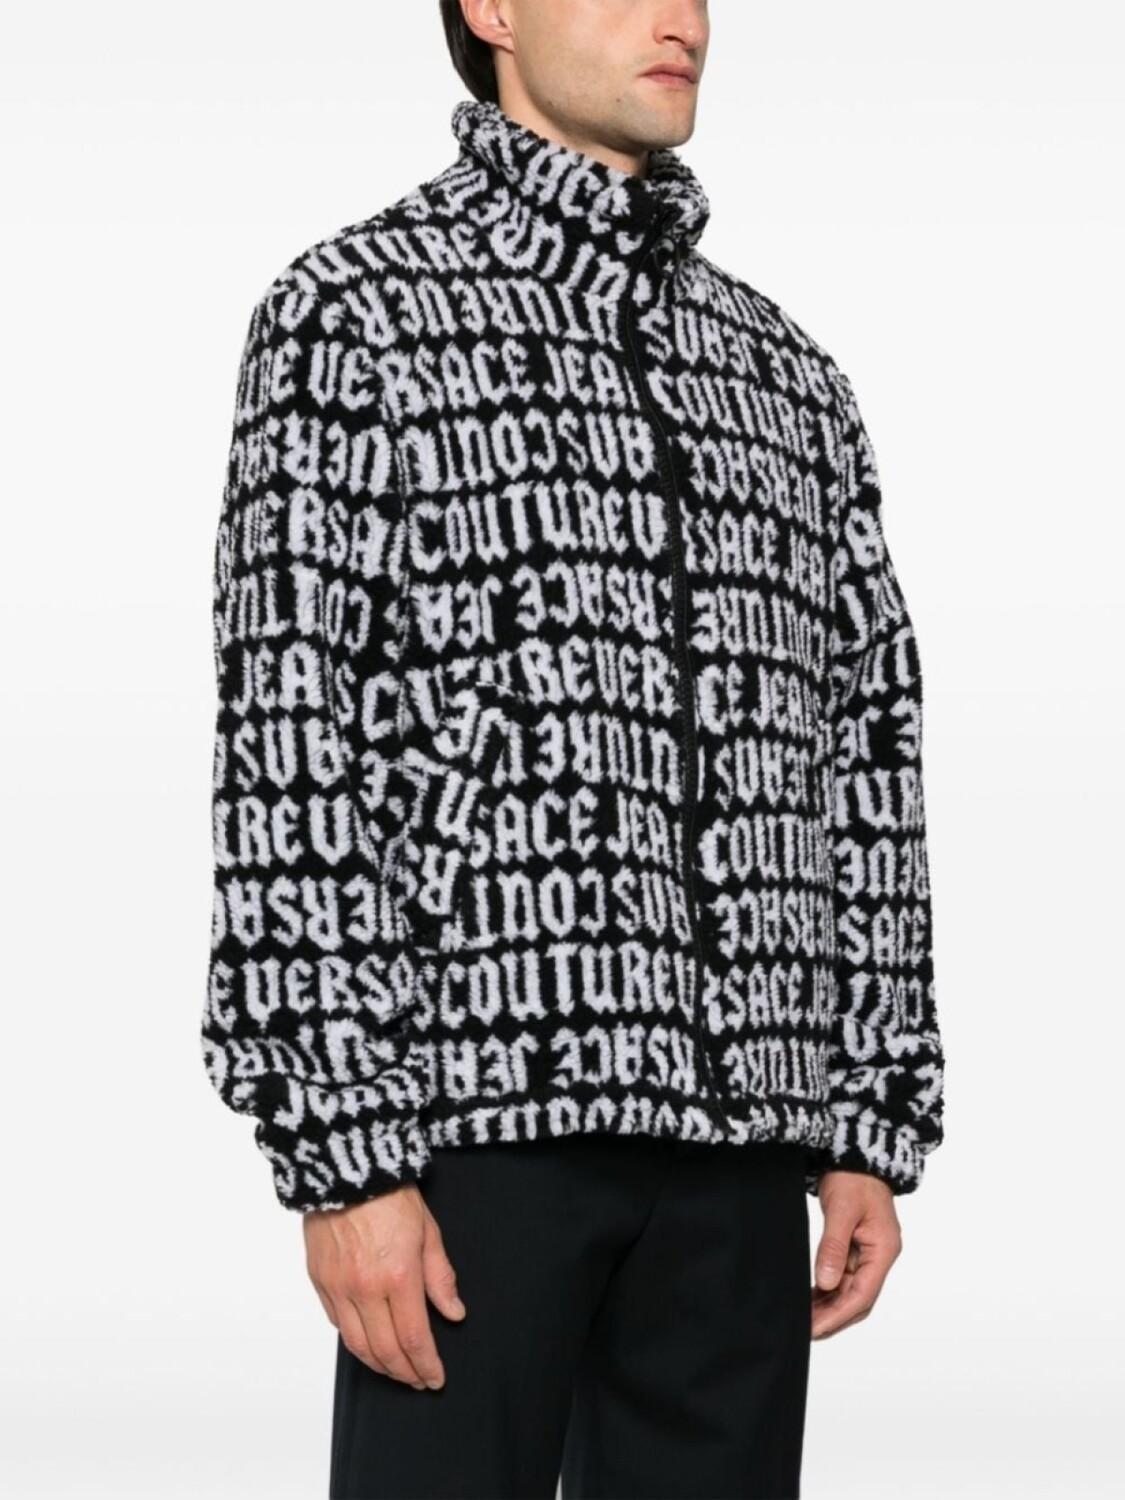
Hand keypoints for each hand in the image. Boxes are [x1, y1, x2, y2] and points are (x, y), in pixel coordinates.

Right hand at [303, 1183, 465, 1389]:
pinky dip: (354, 1341)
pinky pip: (336, 1324)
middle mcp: (364, 1288)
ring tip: (396, 1370)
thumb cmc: (390, 1193)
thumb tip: (454, 1313)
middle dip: (404, 1372)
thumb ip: (441, 1277)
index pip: (414, 1338)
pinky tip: (369, 1344)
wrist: (347, 1166)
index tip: (435, 1378)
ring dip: (378, 1365)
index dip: (426, 1365)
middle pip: (384, 1350)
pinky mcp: (319, 1280)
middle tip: (418, 1380)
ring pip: (357, 1345)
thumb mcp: (428, 1231)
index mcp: (397, 1276)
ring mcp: (338, 1286)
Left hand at [810, 1171, 901, 1339]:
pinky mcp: (857, 1247)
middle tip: (806, 1330)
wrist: (856, 1154)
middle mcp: (879, 1255)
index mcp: (883, 1250)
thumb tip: (825, 1283)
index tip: (815, 1329)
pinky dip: (829, 1290)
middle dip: (834, 1317)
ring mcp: (869, 1252)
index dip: (838, 1315)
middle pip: (859, 1298)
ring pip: (851, 1290)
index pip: (862, 1294)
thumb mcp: (841, 1210)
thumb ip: (833, 1247)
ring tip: (805, 1318)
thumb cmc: (853, 1177)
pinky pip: (844, 1276)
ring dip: (830, 1306)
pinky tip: (811, 1298)